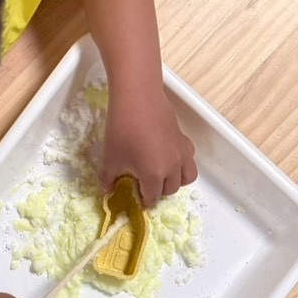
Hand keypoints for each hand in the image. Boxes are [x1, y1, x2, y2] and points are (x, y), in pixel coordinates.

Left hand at [104, 87, 196, 202]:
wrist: (137, 97)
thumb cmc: (121, 129)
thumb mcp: (110, 158)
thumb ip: (108, 178)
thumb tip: (107, 190)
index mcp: (154, 175)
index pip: (152, 197)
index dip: (144, 201)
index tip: (138, 198)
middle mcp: (171, 167)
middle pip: (170, 190)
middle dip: (159, 192)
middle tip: (146, 185)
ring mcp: (180, 152)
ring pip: (187, 177)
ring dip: (176, 181)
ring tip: (163, 175)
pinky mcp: (183, 138)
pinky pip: (189, 158)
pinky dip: (182, 163)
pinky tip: (168, 156)